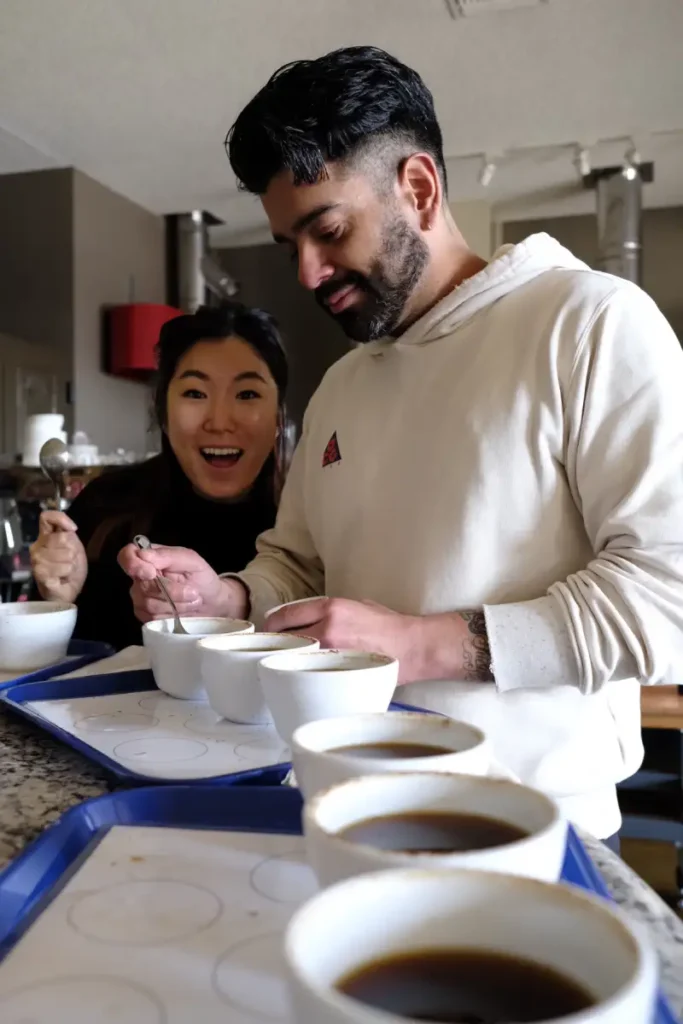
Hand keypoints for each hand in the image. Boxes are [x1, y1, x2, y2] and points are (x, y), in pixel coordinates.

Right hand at [30, 511, 87, 603]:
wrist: (68, 590)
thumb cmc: (70, 568)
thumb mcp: (74, 547)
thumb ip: (69, 534)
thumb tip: (71, 528)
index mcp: (44, 538)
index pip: (46, 517)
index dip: (61, 519)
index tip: (72, 530)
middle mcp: (37, 547)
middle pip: (61, 537)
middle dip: (73, 550)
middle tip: (70, 560)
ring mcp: (37, 561)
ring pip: (65, 554)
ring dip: (72, 564)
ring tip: (66, 570)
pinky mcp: (40, 574)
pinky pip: (64, 568)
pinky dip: (68, 572)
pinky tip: (62, 577)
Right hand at [117, 543, 248, 623]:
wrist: (212, 602)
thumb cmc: (201, 577)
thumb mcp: (191, 560)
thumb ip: (168, 555)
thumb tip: (143, 554)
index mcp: (149, 558)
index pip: (126, 556)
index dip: (133, 564)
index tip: (152, 573)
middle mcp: (139, 578)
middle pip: (142, 586)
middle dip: (171, 591)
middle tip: (193, 591)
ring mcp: (140, 599)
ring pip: (149, 604)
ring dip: (176, 603)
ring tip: (193, 600)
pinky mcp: (146, 616)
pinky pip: (153, 618)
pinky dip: (172, 614)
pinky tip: (184, 611)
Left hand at [265, 597, 421, 682]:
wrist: (412, 646)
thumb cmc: (388, 625)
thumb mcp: (357, 605)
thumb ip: (331, 610)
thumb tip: (310, 618)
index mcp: (330, 607)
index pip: (285, 614)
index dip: (273, 623)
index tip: (271, 630)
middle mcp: (326, 627)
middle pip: (284, 637)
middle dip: (277, 642)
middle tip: (276, 648)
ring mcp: (331, 651)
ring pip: (294, 656)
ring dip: (289, 658)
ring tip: (289, 662)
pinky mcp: (338, 670)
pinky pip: (311, 671)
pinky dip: (305, 672)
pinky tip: (306, 674)